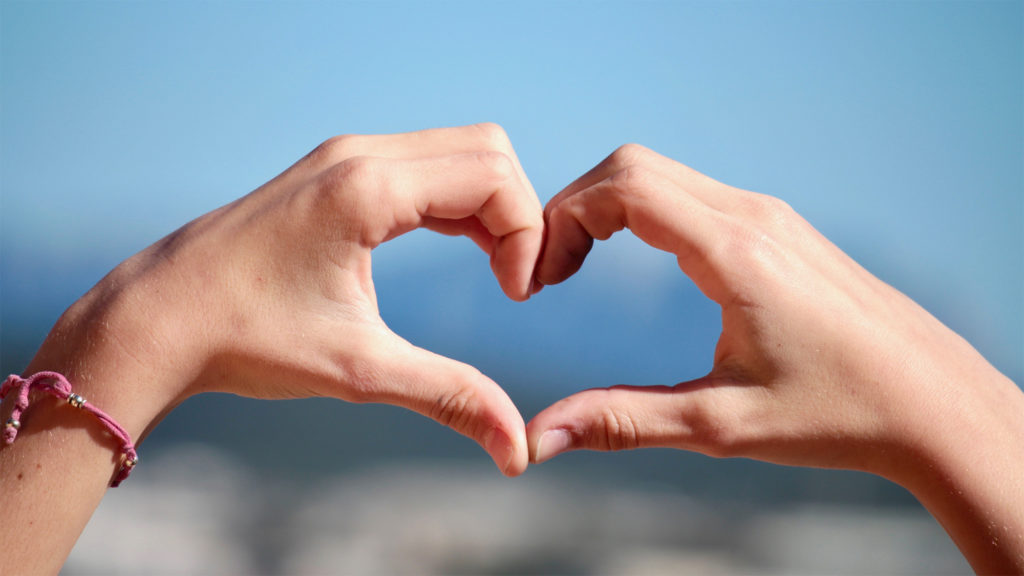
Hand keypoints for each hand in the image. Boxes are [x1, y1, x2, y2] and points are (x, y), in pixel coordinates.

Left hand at [29, 123, 543, 475]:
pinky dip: (455, 201)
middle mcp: (358, 156)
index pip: (494, 177)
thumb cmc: (245, 340)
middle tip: (513, 281)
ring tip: (495, 271)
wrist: (156, 320)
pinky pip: (421, 165)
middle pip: (486, 151)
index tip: (517, 296)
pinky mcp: (332, 173)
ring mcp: (342, 158)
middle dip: (518, 214)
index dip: (527, 235)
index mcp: (367, 189)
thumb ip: (449, 396)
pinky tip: (458, 248)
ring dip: (489, 207)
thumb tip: (519, 451)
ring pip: (456, 152)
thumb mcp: (359, 372)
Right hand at [526, 144, 1023, 572]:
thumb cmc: (839, 414)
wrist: (934, 403)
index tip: (540, 277)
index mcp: (736, 252)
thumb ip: (624, 422)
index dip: (563, 219)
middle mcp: (753, 217)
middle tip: (548, 272)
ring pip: (663, 174)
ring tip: (576, 266)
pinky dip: (642, 211)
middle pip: (634, 166)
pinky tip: (632, 260)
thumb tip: (540, 439)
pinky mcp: (779, 229)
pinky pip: (693, 193)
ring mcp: (770, 217)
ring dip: (607, 207)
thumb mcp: (720, 425)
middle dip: (574, 207)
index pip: (625, 187)